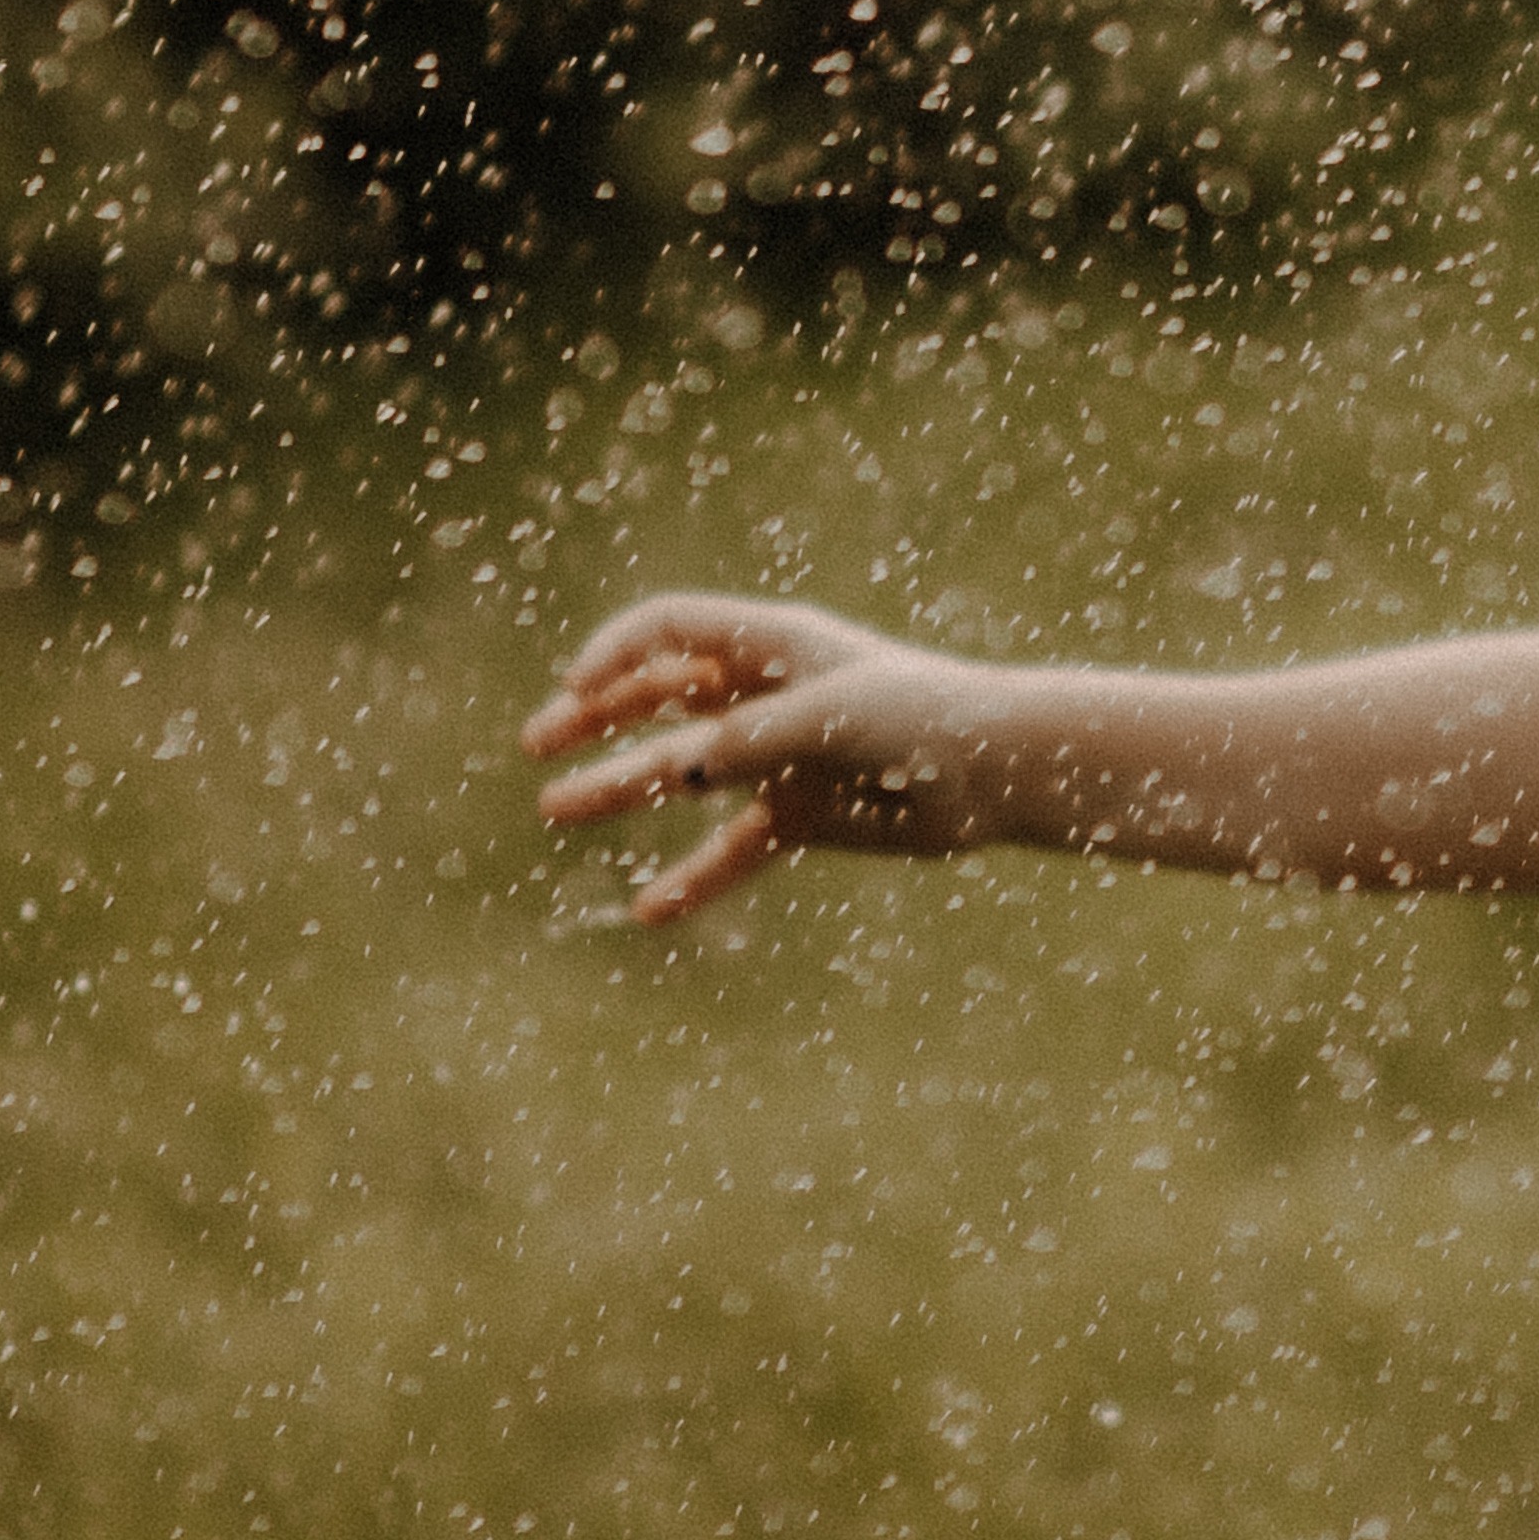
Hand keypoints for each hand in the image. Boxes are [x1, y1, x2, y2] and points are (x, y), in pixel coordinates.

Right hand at [524, 593, 1013, 922]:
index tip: (572, 692)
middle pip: (660, 696)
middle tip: (537, 744)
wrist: (1001, 772)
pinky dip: (697, 878)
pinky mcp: (805, 816)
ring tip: (555, 810)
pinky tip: (650, 910)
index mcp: (773, 645)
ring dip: (621, 787)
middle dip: (595, 716)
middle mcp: (768, 696)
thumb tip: (677, 773)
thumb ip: (747, 742)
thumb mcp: (827, 717)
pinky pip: (736, 850)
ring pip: (685, 773)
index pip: (669, 630)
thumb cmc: (926, 717)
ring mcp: (782, 758)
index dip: (613, 654)